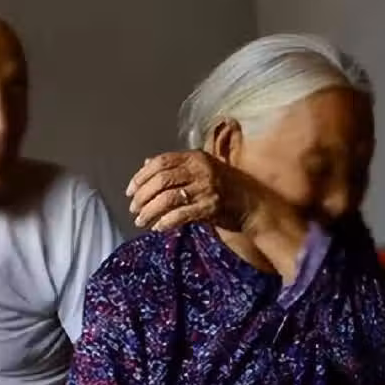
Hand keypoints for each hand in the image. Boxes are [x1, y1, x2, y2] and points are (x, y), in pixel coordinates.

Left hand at [126, 150, 252, 231]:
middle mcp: (201, 169)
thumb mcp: (201, 170)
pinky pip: (181, 214)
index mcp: (195, 157)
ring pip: (168, 198)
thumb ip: (175, 167)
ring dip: (150, 211)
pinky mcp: (211, 207)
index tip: (130, 190)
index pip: (161, 162)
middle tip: (133, 209)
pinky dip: (166, 222)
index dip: (141, 176)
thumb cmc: (225, 187)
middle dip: (142, 196)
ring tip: (141, 221)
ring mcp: (207, 188)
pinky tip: (158, 227)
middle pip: (161, 180)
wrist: (254, 205)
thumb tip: (146, 163)